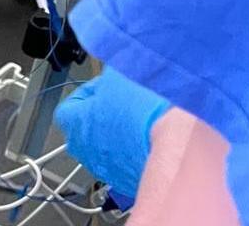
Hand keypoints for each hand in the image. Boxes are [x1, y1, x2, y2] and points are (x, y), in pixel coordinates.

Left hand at [55, 68, 169, 199]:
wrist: (181, 144)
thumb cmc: (146, 111)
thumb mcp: (120, 71)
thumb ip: (108, 72)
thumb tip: (112, 67)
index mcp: (75, 126)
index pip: (67, 108)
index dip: (87, 93)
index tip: (103, 85)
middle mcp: (89, 154)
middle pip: (90, 129)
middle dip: (106, 113)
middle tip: (126, 99)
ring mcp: (114, 172)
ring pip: (114, 147)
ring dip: (126, 132)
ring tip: (148, 116)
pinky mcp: (139, 182)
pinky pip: (136, 160)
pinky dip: (144, 148)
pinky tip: (160, 135)